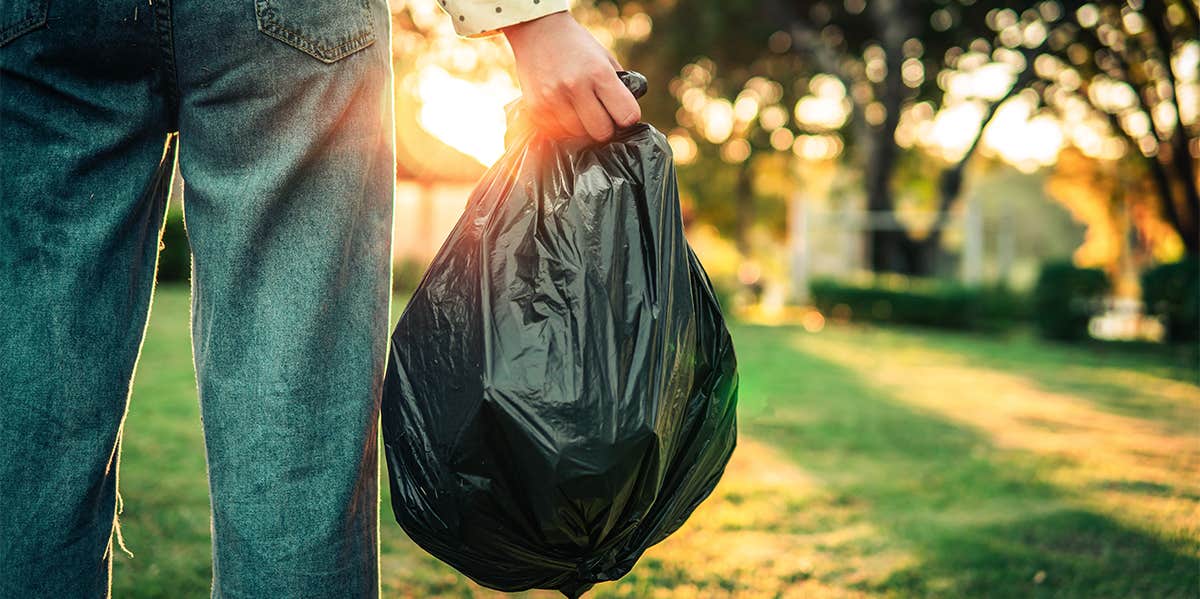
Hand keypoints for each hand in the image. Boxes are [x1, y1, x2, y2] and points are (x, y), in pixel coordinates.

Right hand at [503, 11, 640, 141]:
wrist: (537, 31)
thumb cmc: (576, 46)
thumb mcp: (605, 58)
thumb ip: (619, 87)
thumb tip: (629, 118)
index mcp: (599, 73)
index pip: (627, 116)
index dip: (627, 118)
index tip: (622, 114)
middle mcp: (576, 87)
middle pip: (602, 132)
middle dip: (605, 127)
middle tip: (600, 114)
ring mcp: (553, 100)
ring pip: (579, 135)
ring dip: (582, 127)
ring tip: (577, 108)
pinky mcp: (537, 110)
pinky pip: (558, 133)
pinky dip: (563, 126)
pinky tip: (562, 108)